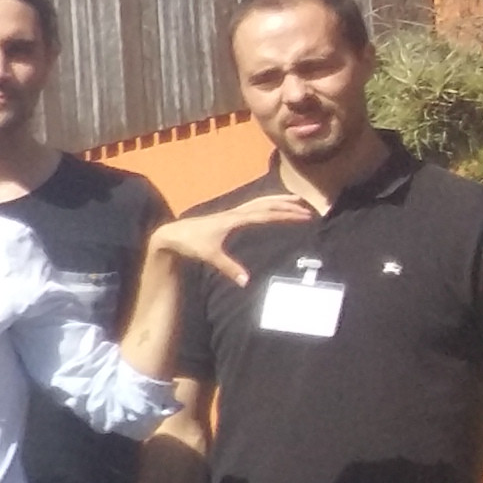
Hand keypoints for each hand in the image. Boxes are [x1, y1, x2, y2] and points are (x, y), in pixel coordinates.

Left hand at [149, 195, 320, 285]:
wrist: (172, 234)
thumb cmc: (190, 244)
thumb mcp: (210, 256)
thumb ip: (229, 268)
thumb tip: (246, 282)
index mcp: (233, 220)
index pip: (266, 214)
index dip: (286, 214)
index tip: (304, 216)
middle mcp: (235, 212)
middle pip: (267, 204)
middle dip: (288, 205)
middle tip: (309, 209)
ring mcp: (231, 212)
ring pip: (260, 201)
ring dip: (279, 200)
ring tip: (298, 201)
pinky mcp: (228, 216)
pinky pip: (253, 205)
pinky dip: (267, 203)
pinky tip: (273, 207)